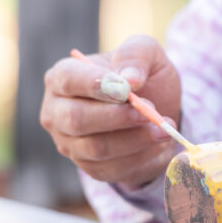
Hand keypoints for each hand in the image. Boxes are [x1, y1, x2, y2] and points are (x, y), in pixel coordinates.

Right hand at [40, 35, 181, 185]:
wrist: (159, 108)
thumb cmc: (143, 76)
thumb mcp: (146, 52)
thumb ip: (135, 55)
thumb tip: (129, 79)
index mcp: (62, 77)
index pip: (68, 79)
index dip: (95, 84)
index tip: (126, 88)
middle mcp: (57, 112)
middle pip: (75, 119)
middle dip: (117, 117)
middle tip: (149, 112)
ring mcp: (71, 144)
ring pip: (96, 148)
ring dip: (135, 139)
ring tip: (164, 128)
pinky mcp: (90, 168)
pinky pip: (113, 169)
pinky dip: (141, 157)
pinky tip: (159, 143)